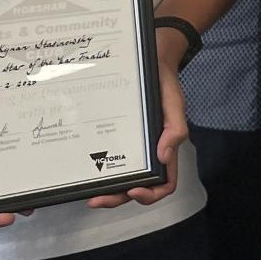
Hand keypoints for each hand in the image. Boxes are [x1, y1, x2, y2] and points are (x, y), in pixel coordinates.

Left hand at [91, 35, 187, 207]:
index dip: (150, 194)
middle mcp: (148, 152)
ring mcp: (130, 146)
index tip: (133, 189)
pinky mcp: (115, 137)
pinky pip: (108, 159)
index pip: (164, 183)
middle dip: (117, 198)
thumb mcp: (174, 103)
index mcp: (165, 148)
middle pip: (137, 187)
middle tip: (96, 199)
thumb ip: (175, 129)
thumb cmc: (164, 83)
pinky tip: (85, 167)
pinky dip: (98, 169)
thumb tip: (164, 157)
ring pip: (120, 178)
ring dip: (106, 189)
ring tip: (88, 191)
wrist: (149, 60)